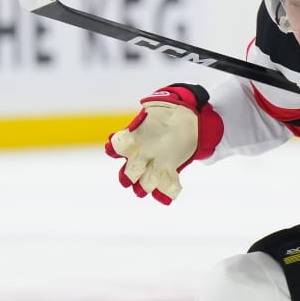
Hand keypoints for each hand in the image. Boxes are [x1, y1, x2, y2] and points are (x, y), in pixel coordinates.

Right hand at [104, 84, 223, 203]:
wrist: (185, 120)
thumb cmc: (167, 111)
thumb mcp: (159, 105)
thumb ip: (152, 106)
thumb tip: (147, 103)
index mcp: (133, 139)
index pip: (117, 146)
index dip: (114, 148)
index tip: (114, 148)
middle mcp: (139, 155)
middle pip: (128, 172)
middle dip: (127, 176)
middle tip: (129, 178)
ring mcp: (154, 164)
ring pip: (143, 182)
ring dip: (143, 187)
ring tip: (144, 190)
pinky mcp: (169, 169)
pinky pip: (165, 185)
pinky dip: (166, 192)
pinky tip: (168, 197)